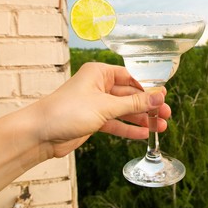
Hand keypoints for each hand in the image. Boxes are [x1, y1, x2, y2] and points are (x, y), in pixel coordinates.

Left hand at [38, 62, 171, 157]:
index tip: (164, 97)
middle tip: (167, 115)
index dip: (148, 88)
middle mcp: (99, 86)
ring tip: (161, 128)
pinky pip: (116, 123)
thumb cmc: (67, 111)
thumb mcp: (105, 106)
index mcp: (100, 73)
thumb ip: (134, 103)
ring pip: (124, 111)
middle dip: (148, 106)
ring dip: (142, 119)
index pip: (131, 77)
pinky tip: (143, 134)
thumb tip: (159, 96)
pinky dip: (128, 129)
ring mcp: (96, 104)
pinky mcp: (94, 121)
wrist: (40, 133)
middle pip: (130, 95)